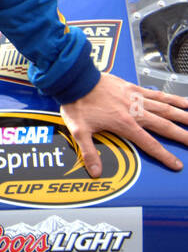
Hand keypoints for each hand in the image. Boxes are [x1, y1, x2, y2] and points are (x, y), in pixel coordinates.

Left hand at [59, 73, 187, 175]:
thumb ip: (90, 153)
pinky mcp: (133, 88)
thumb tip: (96, 172)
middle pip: (165, 126)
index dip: (165, 156)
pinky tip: (184, 101)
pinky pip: (157, 94)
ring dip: (183, 116)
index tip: (177, 165)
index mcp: (124, 124)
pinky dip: (172, 98)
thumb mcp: (79, 131)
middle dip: (182, 136)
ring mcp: (136, 99)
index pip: (150, 144)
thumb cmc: (77, 103)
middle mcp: (135, 111)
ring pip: (166, 109)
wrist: (75, 79)